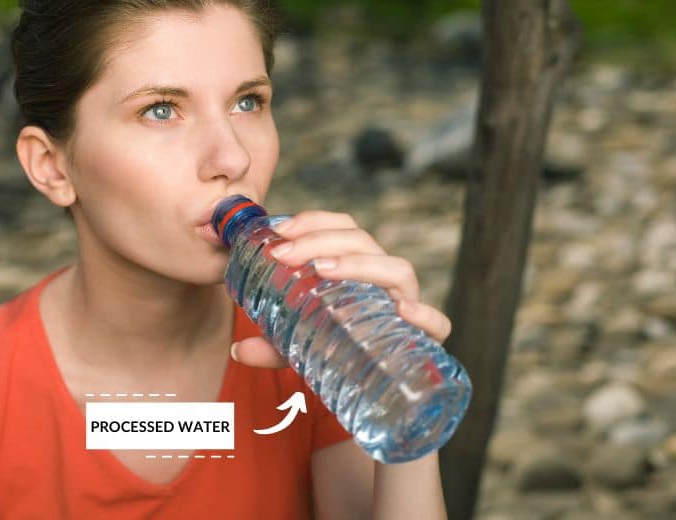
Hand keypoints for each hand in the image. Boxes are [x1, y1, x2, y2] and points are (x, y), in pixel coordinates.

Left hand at [229, 210, 452, 368]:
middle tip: (283, 253)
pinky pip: (437, 325)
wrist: (377, 400)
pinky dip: (424, 315)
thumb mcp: (299, 348)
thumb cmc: (341, 358)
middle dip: (322, 240)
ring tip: (322, 269)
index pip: (344, 229)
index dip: (314, 222)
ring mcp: (407, 309)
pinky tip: (401, 311)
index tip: (278, 231)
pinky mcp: (425, 343)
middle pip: (364, 242)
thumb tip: (238, 349)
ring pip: (398, 270)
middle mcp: (385, 283)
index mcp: (360, 271)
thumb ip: (272, 346)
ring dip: (361, 263)